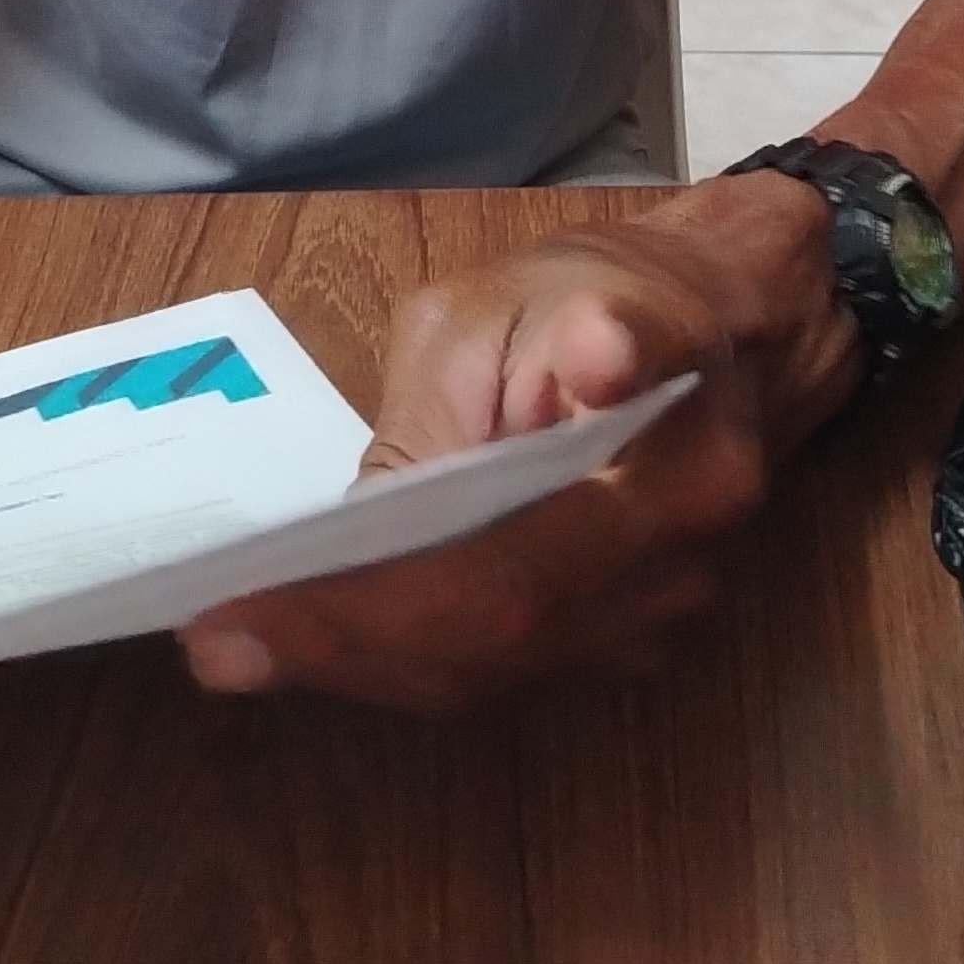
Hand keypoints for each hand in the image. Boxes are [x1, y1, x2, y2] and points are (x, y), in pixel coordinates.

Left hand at [173, 177, 860, 712]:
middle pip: (492, 644)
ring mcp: (668, 612)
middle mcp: (676, 561)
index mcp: (660, 465)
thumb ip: (449, 406)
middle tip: (217, 645)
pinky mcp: (641, 632)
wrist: (746, 320)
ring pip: (495, 673)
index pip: (499, 573)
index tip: (240, 618)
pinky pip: (509, 664)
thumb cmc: (612, 290)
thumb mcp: (504, 301)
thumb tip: (381, 515)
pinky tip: (328, 644)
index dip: (366, 611)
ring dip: (367, 667)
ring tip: (250, 644)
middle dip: (344, 650)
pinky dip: (409, 658)